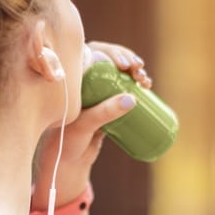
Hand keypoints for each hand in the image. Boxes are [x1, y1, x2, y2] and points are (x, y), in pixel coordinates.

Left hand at [31, 41, 151, 204]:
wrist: (68, 162)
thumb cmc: (68, 140)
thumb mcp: (86, 124)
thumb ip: (105, 112)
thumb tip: (133, 99)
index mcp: (73, 77)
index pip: (94, 53)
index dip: (113, 52)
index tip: (126, 64)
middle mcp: (85, 81)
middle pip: (110, 62)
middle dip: (129, 62)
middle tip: (140, 72)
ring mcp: (97, 92)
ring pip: (119, 75)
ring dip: (135, 72)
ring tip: (146, 81)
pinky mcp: (107, 105)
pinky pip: (123, 90)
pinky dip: (135, 85)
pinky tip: (146, 84)